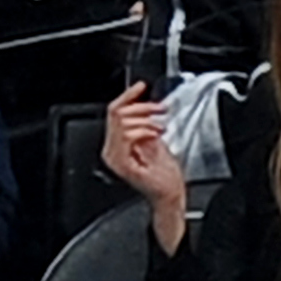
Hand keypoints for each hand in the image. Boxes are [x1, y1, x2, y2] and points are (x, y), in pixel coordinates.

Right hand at [99, 83, 188, 251]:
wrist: (170, 194)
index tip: (141, 87)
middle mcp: (111, 151)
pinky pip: (127, 136)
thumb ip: (144, 122)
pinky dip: (143, 130)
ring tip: (160, 127)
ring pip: (122, 122)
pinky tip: (155, 134)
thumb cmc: (164, 174)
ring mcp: (115, 158)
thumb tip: (143, 103)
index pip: (114, 112)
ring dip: (145, 120)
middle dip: (142, 107)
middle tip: (159, 110)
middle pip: (117, 113)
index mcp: (115, 144)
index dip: (128, 95)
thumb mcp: (154, 138)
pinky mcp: (122, 164)